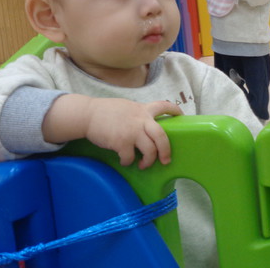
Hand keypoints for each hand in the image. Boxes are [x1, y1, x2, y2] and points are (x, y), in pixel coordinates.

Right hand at [43, 95, 182, 169]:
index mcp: (143, 110)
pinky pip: (130, 158)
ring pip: (150, 151)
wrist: (88, 114)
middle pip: (162, 137)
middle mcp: (141, 120)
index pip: (164, 106)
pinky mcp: (121, 142)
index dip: (175, 110)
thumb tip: (147, 126)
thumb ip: (139, 114)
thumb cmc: (107, 111)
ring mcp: (132, 132)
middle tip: (166, 160)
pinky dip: (128, 161)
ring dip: (148, 161)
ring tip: (144, 165)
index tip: (181, 115)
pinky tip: (124, 160)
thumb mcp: (128, 107)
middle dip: (166, 151)